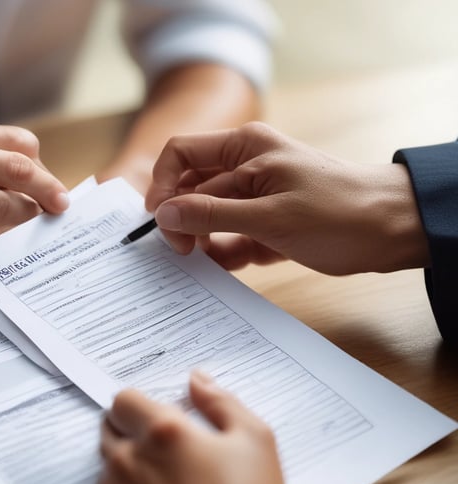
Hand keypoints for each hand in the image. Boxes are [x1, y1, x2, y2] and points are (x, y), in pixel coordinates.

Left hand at [98, 371, 285, 483]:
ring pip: (109, 460)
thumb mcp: (255, 444)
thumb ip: (222, 402)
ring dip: (128, 460)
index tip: (163, 417)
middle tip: (166, 448)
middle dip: (132, 428)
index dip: (143, 404)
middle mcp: (129, 457)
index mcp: (161, 431)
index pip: (125, 398)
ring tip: (167, 480)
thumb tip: (198, 380)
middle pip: (111, 426)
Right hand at [146, 122, 429, 274]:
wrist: (393, 231)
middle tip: (183, 251)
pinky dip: (226, 252)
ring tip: (208, 262)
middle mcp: (246, 166)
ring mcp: (256, 195)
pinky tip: (231, 266)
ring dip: (203, 239)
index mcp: (245, 149)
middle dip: (182, 219)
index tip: (158, 220)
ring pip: (209, 216)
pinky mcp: (266, 222)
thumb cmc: (339, 213)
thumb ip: (212, 214)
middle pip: (191, 188)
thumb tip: (163, 214)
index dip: (162, 185)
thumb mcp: (269, 216)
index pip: (181, 154)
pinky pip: (231, 236)